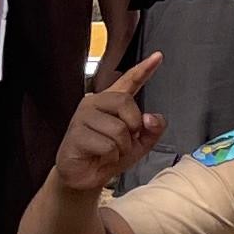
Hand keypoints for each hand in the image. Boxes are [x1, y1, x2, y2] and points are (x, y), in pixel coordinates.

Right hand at [51, 53, 163, 195]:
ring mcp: (82, 117)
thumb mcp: (139, 144)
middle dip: (132, 128)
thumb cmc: (109, 156)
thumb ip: (153, 129)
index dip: (144, 69)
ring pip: (118, 129)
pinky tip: (99, 157)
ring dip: (121, 147)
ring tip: (109, 152)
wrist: (86, 177)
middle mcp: (95, 103)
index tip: (158, 56)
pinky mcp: (75, 134)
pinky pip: (107, 145)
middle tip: (123, 142)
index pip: (129, 81)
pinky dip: (110, 156)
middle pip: (125, 103)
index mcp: (111, 102)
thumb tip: (151, 117)